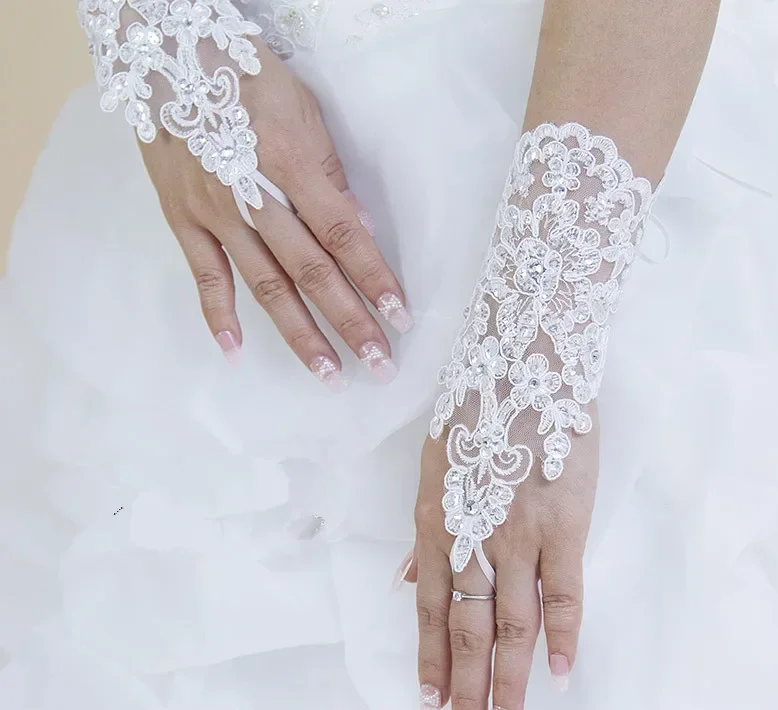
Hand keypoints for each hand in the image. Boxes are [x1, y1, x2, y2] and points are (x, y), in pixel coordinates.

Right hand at [139, 42, 410, 385]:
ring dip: (299, 335)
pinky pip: (204, 277)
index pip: (344, 237)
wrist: (167, 54)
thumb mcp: (303, 111)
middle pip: (311, 272)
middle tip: (379, 364)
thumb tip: (359, 229)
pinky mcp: (183, 220)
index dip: (375, 280)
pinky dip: (218, 317)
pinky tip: (235, 353)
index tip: (399, 318)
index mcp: (292, 165)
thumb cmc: (244, 76)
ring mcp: (215, 214)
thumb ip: (330, 175)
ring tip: (328, 375)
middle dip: (349, 322)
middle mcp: (254, 198)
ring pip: (265, 286)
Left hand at [406, 411, 598, 709]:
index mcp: (435, 523)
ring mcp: (518, 534)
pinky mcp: (563, 524)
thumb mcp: (434, 467)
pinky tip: (559, 675)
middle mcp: (471, 538)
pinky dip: (562, 636)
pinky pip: (563, 591)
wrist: (522, 365)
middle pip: (468, 628)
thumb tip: (407, 582)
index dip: (431, 661)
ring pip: (511, 622)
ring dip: (507, 679)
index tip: (430, 705)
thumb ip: (424, 532)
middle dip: (465, 689)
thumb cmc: (475, 413)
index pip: (432, 609)